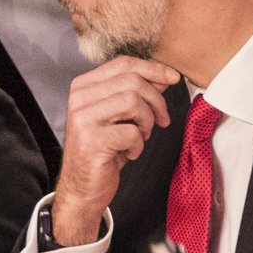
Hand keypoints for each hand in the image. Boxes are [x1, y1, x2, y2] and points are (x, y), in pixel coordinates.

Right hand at [51, 55, 178, 245]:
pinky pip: (132, 132)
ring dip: (147, 122)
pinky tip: (128, 153)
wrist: (82, 188)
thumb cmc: (101, 152)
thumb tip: (165, 76)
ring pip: (133, 101)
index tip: (173, 78)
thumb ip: (137, 93)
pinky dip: (138, 145)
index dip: (153, 69)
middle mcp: (79, 98)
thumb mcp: (119, 116)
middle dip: (156, 101)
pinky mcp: (92, 140)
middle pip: (132, 81)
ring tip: (141, 136)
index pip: (123, 64)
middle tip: (161, 121)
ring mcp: (83, 119)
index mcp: (83, 87)